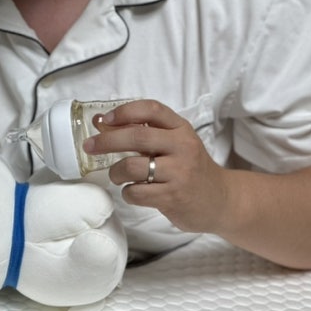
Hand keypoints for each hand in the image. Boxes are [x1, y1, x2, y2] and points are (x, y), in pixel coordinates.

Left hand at [84, 99, 230, 233]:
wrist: (221, 201)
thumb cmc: (190, 170)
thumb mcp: (174, 145)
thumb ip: (145, 134)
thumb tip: (103, 124)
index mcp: (181, 129)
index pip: (151, 109)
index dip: (124, 111)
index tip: (104, 120)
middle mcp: (183, 147)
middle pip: (137, 137)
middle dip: (106, 141)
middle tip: (89, 146)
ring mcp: (179, 173)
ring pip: (132, 167)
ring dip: (115, 172)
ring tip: (116, 176)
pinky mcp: (173, 197)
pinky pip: (136, 192)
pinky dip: (127, 193)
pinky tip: (133, 192)